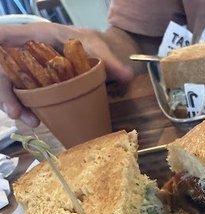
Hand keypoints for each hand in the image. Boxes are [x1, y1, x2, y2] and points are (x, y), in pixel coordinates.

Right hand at [0, 22, 133, 126]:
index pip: (4, 38)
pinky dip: (28, 109)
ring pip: (12, 86)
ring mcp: (30, 68)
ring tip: (32, 122)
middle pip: (3, 70)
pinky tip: (37, 121)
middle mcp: (26, 51)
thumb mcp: (98, 46)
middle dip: (5, 93)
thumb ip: (109, 59)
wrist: (98, 50)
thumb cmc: (91, 42)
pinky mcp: (37, 83)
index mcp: (35, 35)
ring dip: (16, 105)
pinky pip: (25, 96)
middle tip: (17, 113)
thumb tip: (128, 75)